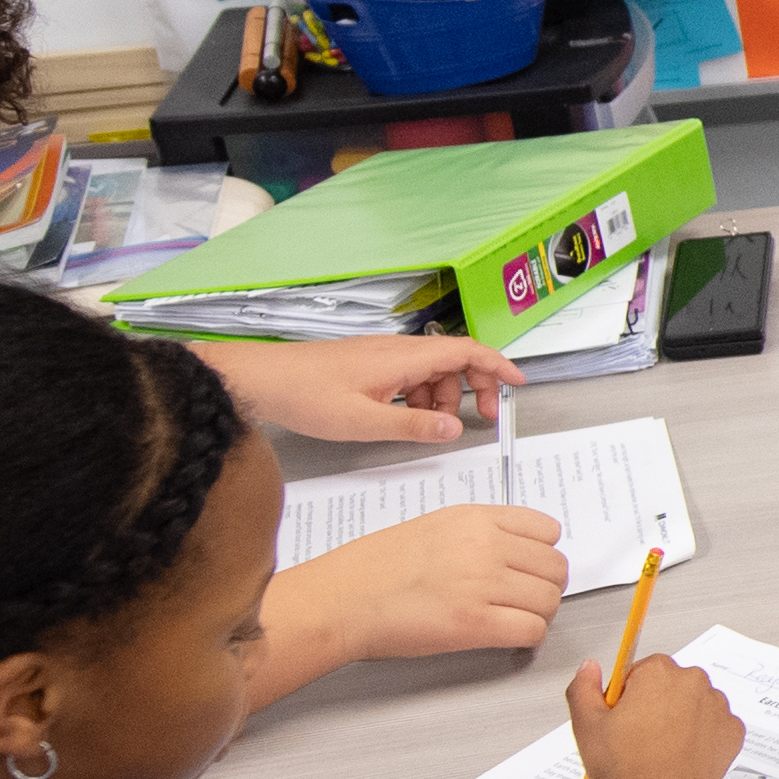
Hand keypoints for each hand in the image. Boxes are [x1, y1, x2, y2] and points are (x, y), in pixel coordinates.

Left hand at [199, 331, 523, 445]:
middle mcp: (396, 350)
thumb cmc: (305, 395)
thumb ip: (414, 426)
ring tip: (432, 428)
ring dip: (442, 398)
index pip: (465, 351)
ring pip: (430, 372)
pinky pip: (408, 377)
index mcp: (402, 357)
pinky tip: (406, 419)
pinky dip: (419, 397)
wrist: (260, 380)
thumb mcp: (363, 422)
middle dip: (474, 388)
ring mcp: (381, 357)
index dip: (497, 365)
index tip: (518, 383)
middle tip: (482, 418)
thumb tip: (454, 428)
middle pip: (453, 361)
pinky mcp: (367, 367)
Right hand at [288, 504, 563, 659]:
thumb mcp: (435, 526)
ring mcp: (483, 584)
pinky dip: (527, 638)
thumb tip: (515, 552)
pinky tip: (507, 638)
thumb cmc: (376, 567)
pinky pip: (532, 630)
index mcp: (476, 518)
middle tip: (525, 601)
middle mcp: (486, 546)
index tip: (531, 569)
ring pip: (549, 600)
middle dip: (545, 587)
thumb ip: (478, 533)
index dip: (543, 554)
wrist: (344, 598)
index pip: (547, 530)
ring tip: (514, 620)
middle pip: (555, 567)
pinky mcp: (475, 623)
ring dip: (538, 614)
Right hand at [572, 652, 740, 778]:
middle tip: (638, 738)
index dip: (626, 697)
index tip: (621, 718)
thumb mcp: (586, 723)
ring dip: (681, 719)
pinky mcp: (732, 731)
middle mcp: (692, 681)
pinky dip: (702, 738)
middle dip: (655, 705)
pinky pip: (714, 727)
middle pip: (669, 686)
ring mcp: (716, 706)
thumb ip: (583, 687)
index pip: (639, 672)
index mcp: (658, 671)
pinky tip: (682, 756)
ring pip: (694, 705)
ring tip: (660, 751)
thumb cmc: (627, 766)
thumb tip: (589, 669)